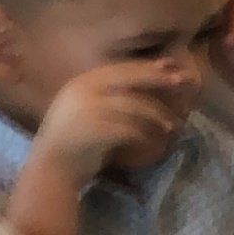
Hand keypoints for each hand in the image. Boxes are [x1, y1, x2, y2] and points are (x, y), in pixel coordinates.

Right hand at [36, 61, 194, 185]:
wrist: (52, 168)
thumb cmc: (74, 140)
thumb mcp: (86, 109)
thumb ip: (108, 95)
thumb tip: (145, 81)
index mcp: (81, 82)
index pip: (120, 68)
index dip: (147, 67)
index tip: (170, 66)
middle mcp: (83, 90)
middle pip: (129, 79)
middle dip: (157, 79)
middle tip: (181, 81)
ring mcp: (88, 109)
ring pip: (133, 106)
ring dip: (156, 114)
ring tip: (171, 124)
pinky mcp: (95, 131)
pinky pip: (129, 129)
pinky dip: (144, 135)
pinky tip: (154, 142)